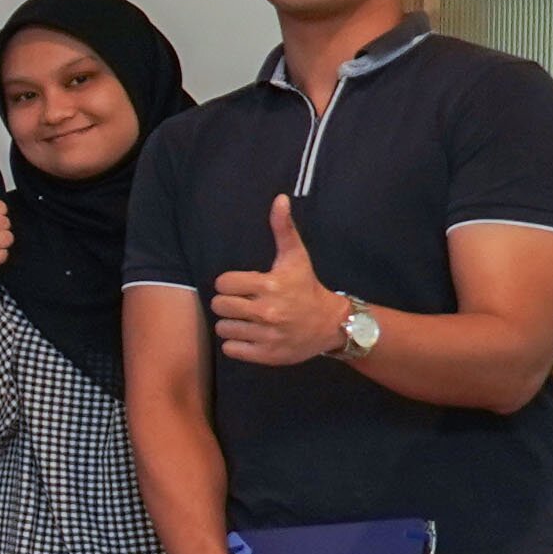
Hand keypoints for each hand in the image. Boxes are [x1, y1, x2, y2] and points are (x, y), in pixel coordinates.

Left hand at [209, 192, 348, 369]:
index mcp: (270, 285)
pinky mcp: (267, 355)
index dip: (229, 283)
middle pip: (220, 306)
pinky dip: (237, 344)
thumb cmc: (306, 287)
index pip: (222, 283)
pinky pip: (231, 349)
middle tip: (244, 302)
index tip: (243, 285)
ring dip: (232, 324)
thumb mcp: (296, 256)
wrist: (332, 324)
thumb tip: (279, 198)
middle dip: (229, 303)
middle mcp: (268, 311)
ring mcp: (267, 335)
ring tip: (249, 319)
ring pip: (223, 328)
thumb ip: (283, 228)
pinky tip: (252, 335)